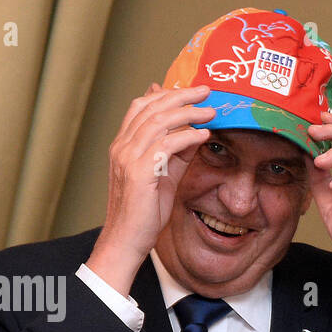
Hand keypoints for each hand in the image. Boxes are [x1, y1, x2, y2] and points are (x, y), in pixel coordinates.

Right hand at [87, 84, 213, 295]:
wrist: (126, 241)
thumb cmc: (142, 213)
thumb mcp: (163, 175)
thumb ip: (176, 153)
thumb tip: (195, 132)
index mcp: (122, 146)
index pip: (140, 107)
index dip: (165, 94)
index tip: (190, 91)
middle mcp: (121, 147)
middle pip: (150, 107)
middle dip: (181, 96)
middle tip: (206, 91)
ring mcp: (128, 158)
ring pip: (158, 121)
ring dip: (188, 112)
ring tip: (210, 111)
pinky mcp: (139, 172)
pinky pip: (166, 144)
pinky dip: (187, 136)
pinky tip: (203, 134)